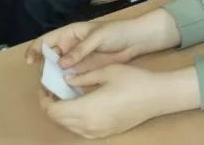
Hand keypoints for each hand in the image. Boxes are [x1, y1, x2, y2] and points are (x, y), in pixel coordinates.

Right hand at [25, 11, 180, 74]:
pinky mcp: (83, 70)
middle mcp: (69, 47)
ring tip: (51, 88)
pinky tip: (62, 91)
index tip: (30, 61)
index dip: (35, 49)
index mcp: (70, 33)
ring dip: (52, 78)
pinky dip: (63, 84)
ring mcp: (75, 59)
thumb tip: (61, 63)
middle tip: (44, 80)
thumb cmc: (117, 32)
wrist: (136, 41)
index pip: (46, 40)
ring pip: (56, 70)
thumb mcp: (98, 37)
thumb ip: (80, 49)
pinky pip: (68, 78)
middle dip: (43, 68)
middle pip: (48, 58)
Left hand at [40, 64, 197, 138]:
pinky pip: (80, 130)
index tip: (46, 87)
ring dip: (63, 113)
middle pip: (58, 119)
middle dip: (52, 105)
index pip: (52, 110)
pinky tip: (83, 106)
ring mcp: (96, 132)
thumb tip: (67, 79)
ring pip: (68, 126)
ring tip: (68, 97)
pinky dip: (74, 120)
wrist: (158, 96)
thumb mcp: (108, 71)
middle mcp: (87, 125)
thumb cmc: (134, 81)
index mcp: (86, 109)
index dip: (45, 99)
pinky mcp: (104, 133)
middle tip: (55, 90)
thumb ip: (84, 76)